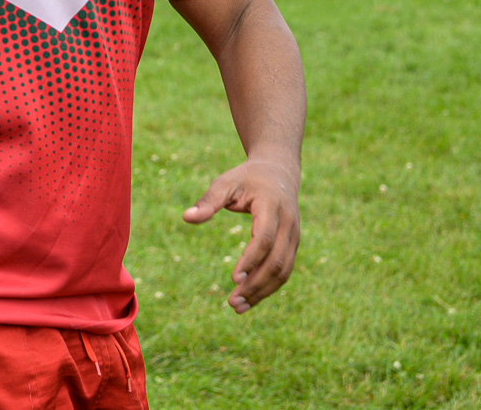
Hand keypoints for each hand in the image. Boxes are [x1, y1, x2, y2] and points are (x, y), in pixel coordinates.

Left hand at [182, 157, 299, 312]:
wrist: (278, 172)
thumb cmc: (246, 179)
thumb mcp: (225, 183)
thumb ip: (208, 200)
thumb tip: (186, 217)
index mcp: (272, 206)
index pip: (265, 238)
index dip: (251, 259)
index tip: (234, 278)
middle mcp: (288, 223)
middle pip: (276, 260)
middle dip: (255, 284)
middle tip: (232, 302)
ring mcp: (294, 236)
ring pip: (283, 271)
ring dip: (262, 291)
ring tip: (237, 307)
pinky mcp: (293, 245)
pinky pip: (284, 271)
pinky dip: (268, 287)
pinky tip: (250, 299)